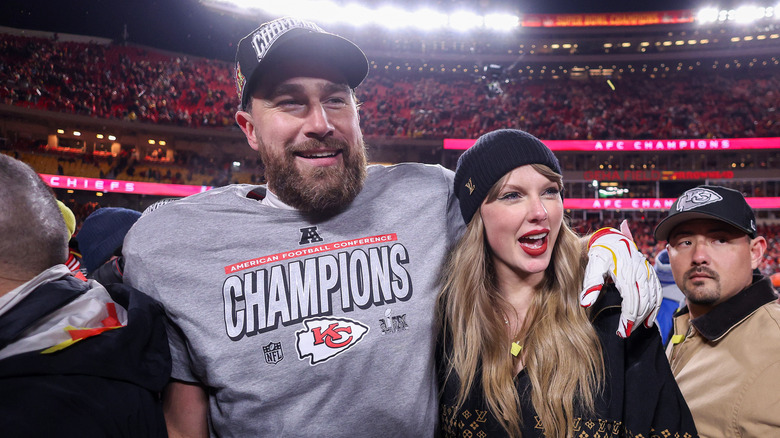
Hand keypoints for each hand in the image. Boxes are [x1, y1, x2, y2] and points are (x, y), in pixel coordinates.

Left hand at [580, 220, 661, 337]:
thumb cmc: (600, 253)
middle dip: (635, 321)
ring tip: (635, 329)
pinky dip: (655, 307)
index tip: (621, 332)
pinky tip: (649, 320)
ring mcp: (647, 272)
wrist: (611, 238)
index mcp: (626, 272)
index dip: (628, 319)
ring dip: (645, 316)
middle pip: (643, 302)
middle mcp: (640, 272)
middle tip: (625, 334)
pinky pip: (658, 292)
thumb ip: (591, 284)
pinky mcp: (651, 273)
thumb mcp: (593, 266)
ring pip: (652, 299)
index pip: (631, 301)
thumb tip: (585, 304)